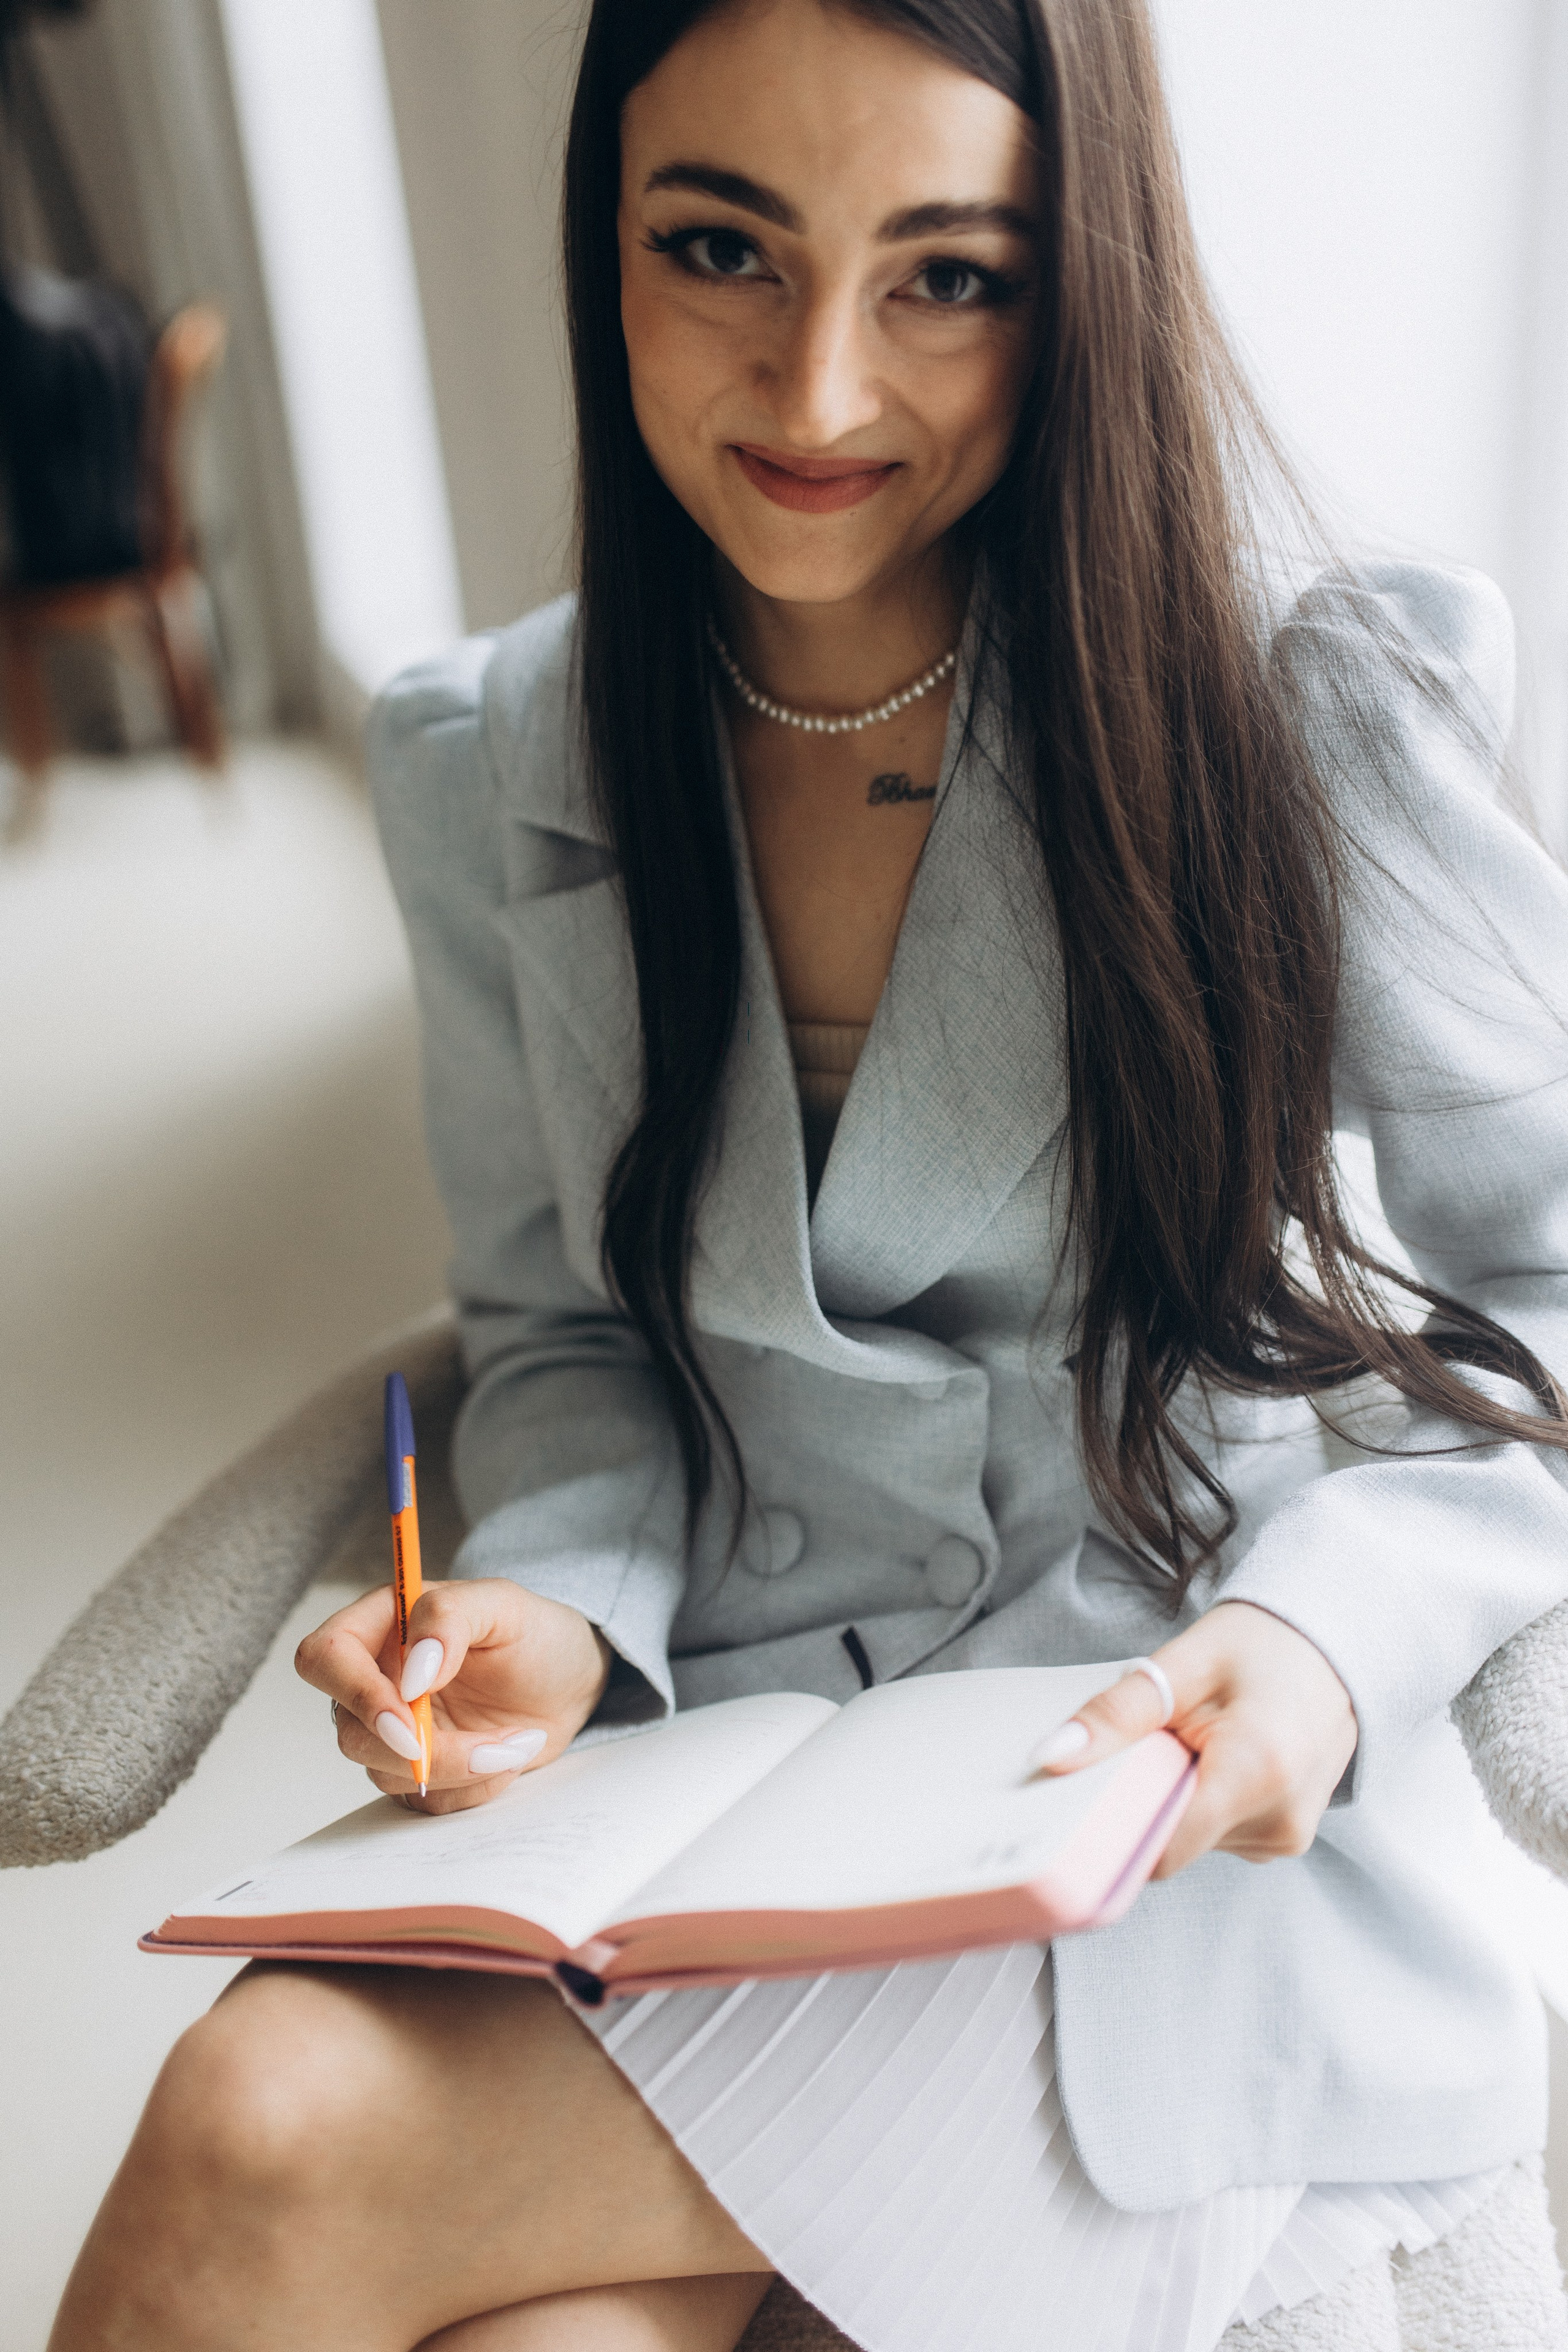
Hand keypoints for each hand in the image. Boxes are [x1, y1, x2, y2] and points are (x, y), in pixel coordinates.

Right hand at [295, 1579, 612, 1815]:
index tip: (410, 1717)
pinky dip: (473, 1788)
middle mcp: (377, 1681)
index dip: (357, 1693)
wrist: (568, 1681)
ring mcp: (395, 1731)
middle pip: (350, 1732)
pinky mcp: (420, 1771)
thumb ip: (449, 1617)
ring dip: (462, 1768)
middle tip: (489, 1747)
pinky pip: (425, 1802)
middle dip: (422, 1751)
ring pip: (386, 1774)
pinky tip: (509, 1756)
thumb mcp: (504, 1604)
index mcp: (382, 1625)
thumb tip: (412, 1674)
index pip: (326, 1658)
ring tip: (519, 1741)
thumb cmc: (533, 1633)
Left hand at [1033, 1600, 1357, 1877]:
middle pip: (1170, 1845)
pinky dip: (1197, 1801)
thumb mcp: (1183, 1663)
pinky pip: (1214, 1835)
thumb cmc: (1262, 1643)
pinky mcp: (1284, 1838)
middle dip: (1141, 1801)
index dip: (1111, 1830)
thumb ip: (1116, 1714)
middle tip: (1144, 1742)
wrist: (1336, 1642)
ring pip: (1189, 1841)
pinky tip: (1209, 1756)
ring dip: (1171, 1798)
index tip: (1077, 1799)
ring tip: (1189, 1741)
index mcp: (1258, 1773)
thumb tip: (1049, 1758)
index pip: (1160, 1851)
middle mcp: (1280, 1822)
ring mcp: (1286, 1838)